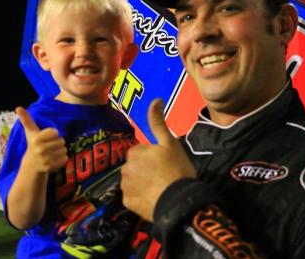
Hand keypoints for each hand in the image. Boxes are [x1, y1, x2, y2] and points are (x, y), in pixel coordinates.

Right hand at [16, 106, 67, 172]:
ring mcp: (45, 160)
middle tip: (51, 145)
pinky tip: (54, 159)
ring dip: (61, 150)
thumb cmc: (33, 143)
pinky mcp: (50, 167)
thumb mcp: (30, 131)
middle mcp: (40, 150)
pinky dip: (63, 158)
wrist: (31, 164)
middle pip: (61, 141)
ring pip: (64, 150)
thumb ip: (26, 119)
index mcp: (36, 139)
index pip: (55, 132)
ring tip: (52, 152)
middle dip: (58, 142)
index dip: (54, 133)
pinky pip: (65, 159)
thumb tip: (18, 107)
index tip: (48, 137)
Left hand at [120, 99, 195, 220]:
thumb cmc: (176, 169)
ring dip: (141, 183)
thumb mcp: (170, 143)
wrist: (179, 202)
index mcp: (135, 153)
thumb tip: (155, 99)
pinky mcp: (128, 204)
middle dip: (144, 169)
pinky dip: (140, 197)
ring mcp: (125, 188)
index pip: (140, 151)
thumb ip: (158, 123)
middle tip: (163, 175)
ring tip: (159, 188)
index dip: (153, 156)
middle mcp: (125, 169)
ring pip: (132, 181)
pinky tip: (153, 198)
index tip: (165, 163)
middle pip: (134, 166)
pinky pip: (132, 197)